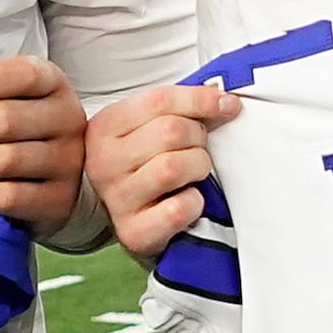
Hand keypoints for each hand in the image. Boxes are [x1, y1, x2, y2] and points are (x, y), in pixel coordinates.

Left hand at [0, 56, 84, 235]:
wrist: (54, 175)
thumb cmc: (17, 125)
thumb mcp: (6, 93)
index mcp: (53, 83)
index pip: (22, 76)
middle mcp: (68, 119)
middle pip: (6, 120)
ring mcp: (68, 162)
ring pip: (4, 160)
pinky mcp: (58, 200)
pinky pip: (7, 196)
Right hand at [85, 82, 239, 257]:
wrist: (131, 219)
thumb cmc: (144, 168)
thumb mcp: (149, 130)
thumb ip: (181, 110)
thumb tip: (226, 102)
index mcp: (105, 128)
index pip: (158, 100)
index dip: (201, 99)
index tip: (228, 105)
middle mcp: (104, 162)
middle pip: (169, 132)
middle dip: (198, 138)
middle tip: (198, 147)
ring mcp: (116, 198)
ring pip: (173, 168)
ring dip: (198, 167)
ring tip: (195, 172)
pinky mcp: (133, 232)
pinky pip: (178, 209)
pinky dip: (194, 203)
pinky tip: (187, 199)